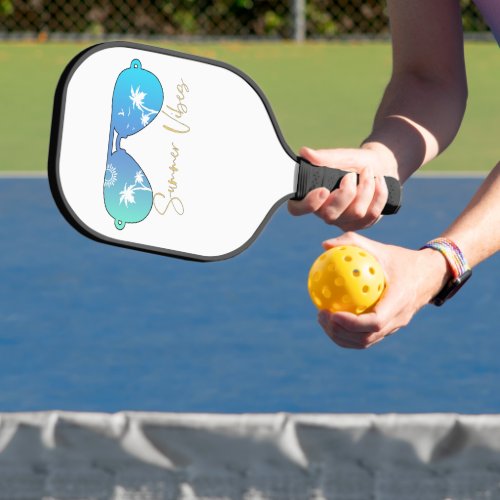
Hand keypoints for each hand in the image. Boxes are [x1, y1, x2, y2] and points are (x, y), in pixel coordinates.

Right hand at [288, 145, 397, 230]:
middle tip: (351, 174)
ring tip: (368, 172)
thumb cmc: (354, 162)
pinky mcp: (361, 224)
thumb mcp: (341, 156)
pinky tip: (379, 181)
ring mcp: (343, 221)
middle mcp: (324, 213)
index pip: (297, 209)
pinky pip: (372, 214)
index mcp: (312, 196)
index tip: (323, 190)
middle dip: (346, 193)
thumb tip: (305, 152)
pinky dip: (379, 194)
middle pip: (330, 215)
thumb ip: (324, 157)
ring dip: (366, 188)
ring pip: (356, 213)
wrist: (379, 166)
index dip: (308, 204)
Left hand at [316, 232, 450, 348]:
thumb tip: (325, 245)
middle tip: (321, 315)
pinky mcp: (389, 329)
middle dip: (340, 332)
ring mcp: (394, 327)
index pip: (375, 322)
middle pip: (366, 338)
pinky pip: (366, 337)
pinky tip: (332, 319)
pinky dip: (347, 334)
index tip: (332, 313)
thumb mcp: (380, 248)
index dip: (352, 323)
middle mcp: (398, 319)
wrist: (429, 275)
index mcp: (399, 301)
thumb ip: (353, 243)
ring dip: (341, 336)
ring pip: (365, 342)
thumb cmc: (401, 259)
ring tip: (323, 319)